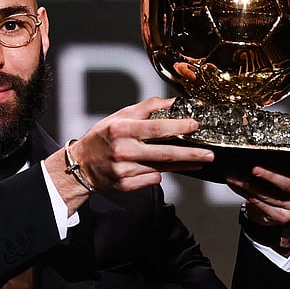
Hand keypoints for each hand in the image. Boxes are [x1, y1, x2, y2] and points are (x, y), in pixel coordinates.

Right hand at [57, 97, 214, 194]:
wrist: (80, 166)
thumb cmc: (102, 138)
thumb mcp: (119, 117)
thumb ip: (145, 108)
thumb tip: (171, 103)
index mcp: (121, 130)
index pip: (154, 128)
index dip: (177, 127)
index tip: (195, 126)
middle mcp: (123, 151)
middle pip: (163, 153)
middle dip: (190, 154)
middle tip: (209, 154)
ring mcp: (124, 170)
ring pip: (161, 168)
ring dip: (182, 165)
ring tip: (198, 160)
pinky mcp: (125, 185)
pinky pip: (151, 180)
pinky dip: (159, 174)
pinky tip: (166, 170)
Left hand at [227, 166, 289, 227]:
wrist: (274, 213)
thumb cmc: (280, 186)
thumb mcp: (286, 174)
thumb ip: (282, 164)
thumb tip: (256, 151)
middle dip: (270, 176)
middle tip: (254, 168)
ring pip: (270, 195)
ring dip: (248, 184)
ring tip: (233, 175)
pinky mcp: (281, 217)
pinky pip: (261, 204)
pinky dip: (245, 193)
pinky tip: (235, 185)